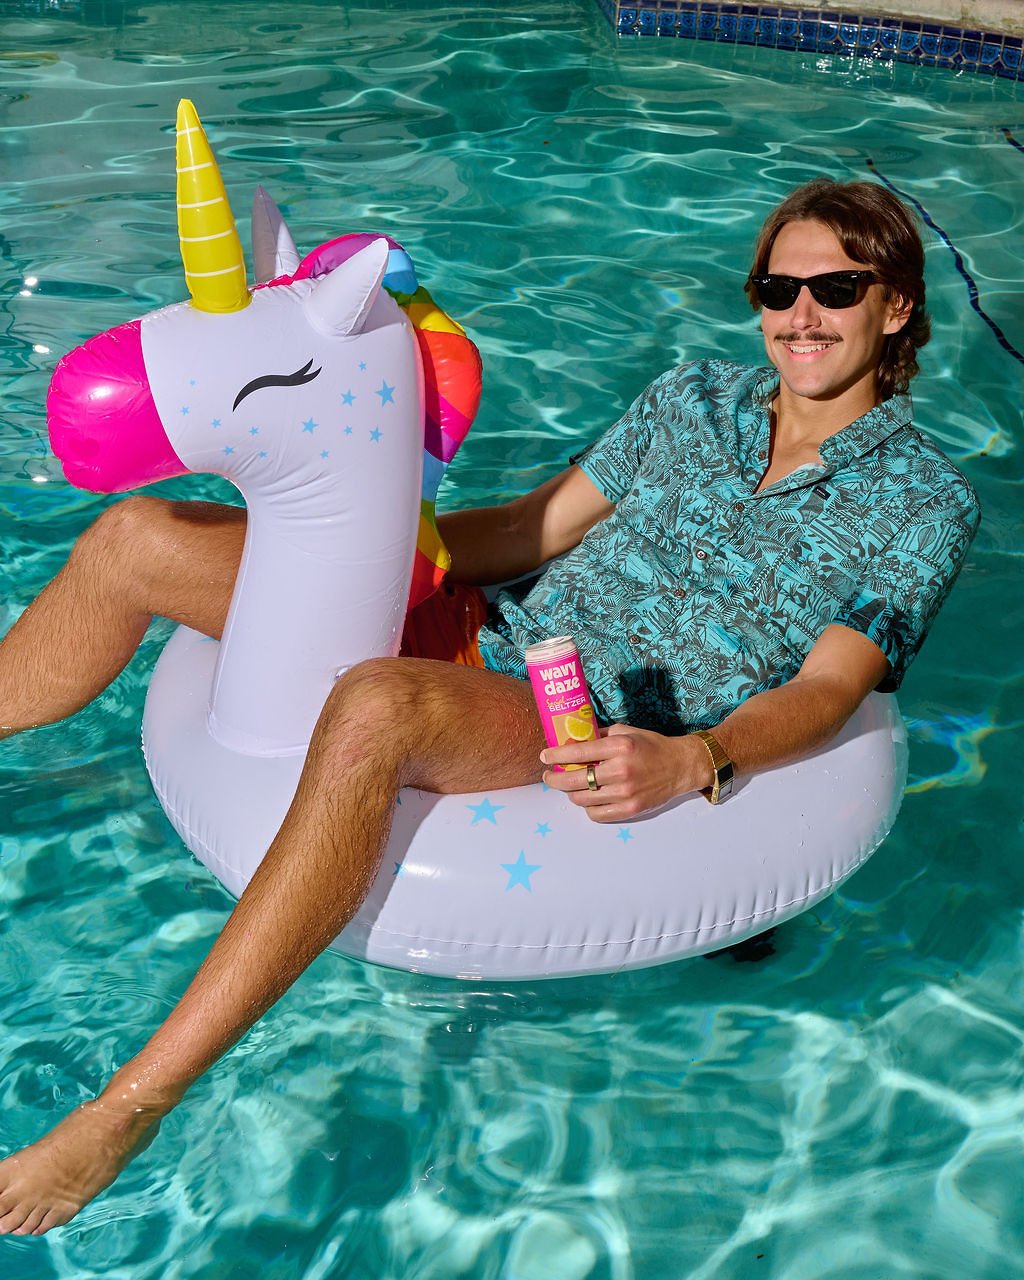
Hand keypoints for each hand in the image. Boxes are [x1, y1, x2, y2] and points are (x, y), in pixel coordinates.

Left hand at [540, 725, 711, 822]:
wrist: (680, 766)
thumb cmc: (651, 746)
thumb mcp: (625, 731)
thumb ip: (599, 735)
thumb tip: (571, 740)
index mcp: (619, 747)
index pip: (577, 753)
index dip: (555, 755)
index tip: (544, 757)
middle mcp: (621, 770)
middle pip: (574, 780)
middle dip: (554, 779)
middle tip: (549, 777)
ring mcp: (626, 793)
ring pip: (582, 799)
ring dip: (571, 793)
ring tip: (570, 786)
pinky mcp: (631, 809)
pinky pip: (596, 814)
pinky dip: (588, 807)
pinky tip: (589, 798)